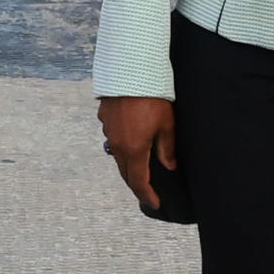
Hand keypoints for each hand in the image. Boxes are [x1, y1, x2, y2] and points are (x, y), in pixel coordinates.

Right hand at [98, 96, 174, 210]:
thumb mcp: (166, 124)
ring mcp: (108, 131)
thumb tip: (169, 165)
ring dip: (128, 166)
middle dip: (136, 184)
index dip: (147, 196)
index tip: (155, 204)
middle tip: (147, 191)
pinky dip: (122, 146)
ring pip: (117, 156)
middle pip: (125, 172)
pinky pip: (113, 138)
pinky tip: (130, 140)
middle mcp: (117, 144)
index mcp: (134, 150)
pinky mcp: (104, 117)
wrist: (129, 70)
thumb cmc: (152, 97)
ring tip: (139, 168)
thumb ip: (167, 148)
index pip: (139, 182)